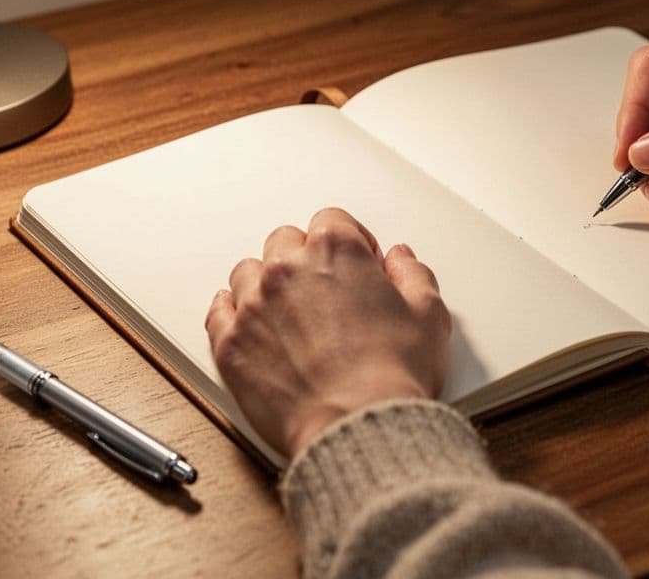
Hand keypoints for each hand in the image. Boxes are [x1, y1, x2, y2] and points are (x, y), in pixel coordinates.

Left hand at [205, 207, 449, 458]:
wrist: (356, 427)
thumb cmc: (392, 377)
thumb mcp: (429, 316)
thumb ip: (413, 275)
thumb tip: (401, 261)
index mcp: (336, 251)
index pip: (332, 220)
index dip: (351, 240)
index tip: (358, 262)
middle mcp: (287, 269)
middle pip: (286, 241)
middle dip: (306, 259)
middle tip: (326, 290)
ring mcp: (253, 305)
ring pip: (248, 272)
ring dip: (267, 285)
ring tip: (290, 313)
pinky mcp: (231, 344)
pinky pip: (219, 311)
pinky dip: (232, 313)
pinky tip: (250, 323)